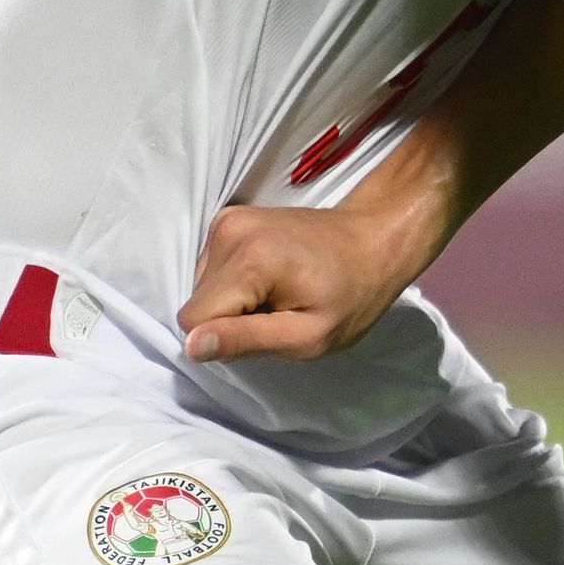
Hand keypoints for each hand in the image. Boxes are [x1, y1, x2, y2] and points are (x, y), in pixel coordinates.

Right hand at [183, 193, 442, 363]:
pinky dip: (235, 282)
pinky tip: (271, 278)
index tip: (268, 328)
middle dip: (230, 317)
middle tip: (279, 311)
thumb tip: (191, 346)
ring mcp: (227, 219)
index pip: (193, 319)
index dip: (225, 337)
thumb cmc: (351, 296)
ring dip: (233, 301)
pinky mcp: (229, 218)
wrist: (372, 240)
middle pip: (197, 301)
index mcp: (249, 260)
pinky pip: (211, 268)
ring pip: (201, 286)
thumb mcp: (307, 337)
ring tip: (279, 293)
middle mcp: (228, 230)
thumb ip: (246, 341)